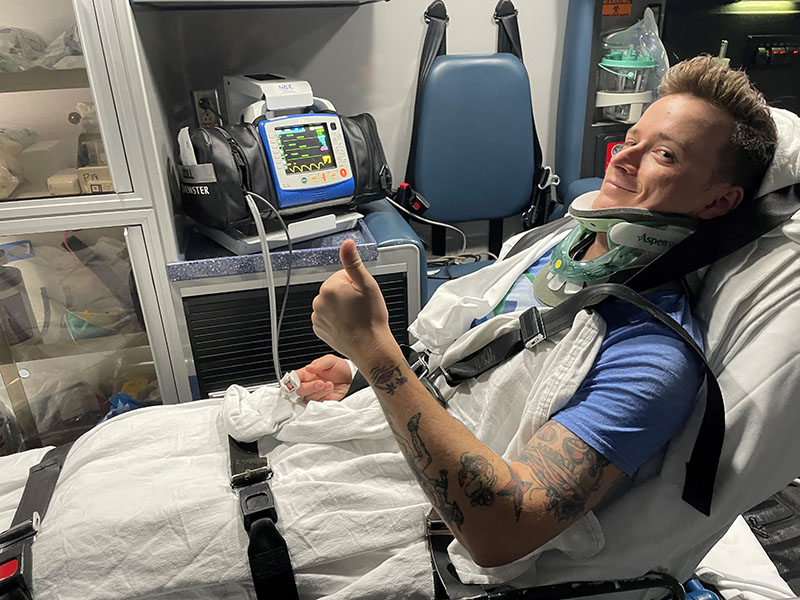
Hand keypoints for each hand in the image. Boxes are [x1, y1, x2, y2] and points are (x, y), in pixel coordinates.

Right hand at [295, 354, 352, 401]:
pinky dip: (324, 398)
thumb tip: (308, 367)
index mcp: (307, 374)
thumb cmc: (341, 368)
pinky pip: (317, 404)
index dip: (292, 382)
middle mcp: (310, 385)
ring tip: (330, 385)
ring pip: (308, 398)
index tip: (297, 382)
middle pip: (299, 390)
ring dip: (320, 392)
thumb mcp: (331, 360)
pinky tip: (331, 392)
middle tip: (321, 383)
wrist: (353, 379)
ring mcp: (316, 394)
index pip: (293, 379)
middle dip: (310, 387)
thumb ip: (319, 363)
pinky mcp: (323, 402)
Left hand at [311, 239, 397, 366]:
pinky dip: (336, 320)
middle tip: (360, 307)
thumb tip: (347, 244)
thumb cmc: (371, 319)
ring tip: (355, 317)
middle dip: (347, 295)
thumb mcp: (367, 285)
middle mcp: (319, 302)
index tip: (361, 296)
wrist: (370, 346)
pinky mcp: (319, 329)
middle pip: (335, 290)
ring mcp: (318, 317)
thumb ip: (353, 262)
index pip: (342, 276)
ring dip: (341, 308)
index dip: (355, 285)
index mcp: (329, 288)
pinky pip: (327, 318)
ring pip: (331, 304)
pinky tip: (348, 325)